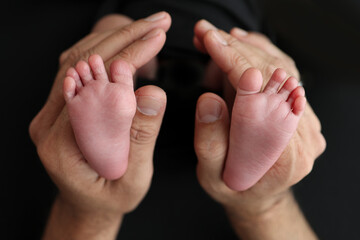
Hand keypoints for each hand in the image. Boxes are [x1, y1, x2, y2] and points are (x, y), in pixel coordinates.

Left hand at [29, 12, 170, 239]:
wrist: (87, 203)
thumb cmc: (110, 196)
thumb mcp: (133, 177)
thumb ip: (141, 136)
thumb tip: (154, 92)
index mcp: (63, 144)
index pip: (98, 84)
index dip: (131, 56)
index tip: (158, 38)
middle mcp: (50, 122)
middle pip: (83, 62)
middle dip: (125, 36)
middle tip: (158, 23)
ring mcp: (53, 111)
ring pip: (79, 58)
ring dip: (115, 37)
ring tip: (146, 27)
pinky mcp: (62, 105)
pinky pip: (79, 66)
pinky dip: (105, 49)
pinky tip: (126, 43)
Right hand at [193, 20, 324, 238]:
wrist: (256, 195)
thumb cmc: (233, 188)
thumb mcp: (211, 176)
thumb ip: (210, 142)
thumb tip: (209, 100)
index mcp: (283, 157)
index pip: (259, 95)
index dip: (233, 64)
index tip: (211, 43)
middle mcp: (302, 136)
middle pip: (273, 79)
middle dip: (236, 50)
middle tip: (206, 34)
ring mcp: (305, 122)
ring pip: (281, 70)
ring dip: (248, 49)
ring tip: (218, 38)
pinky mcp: (299, 111)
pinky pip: (285, 73)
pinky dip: (261, 55)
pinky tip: (242, 45)